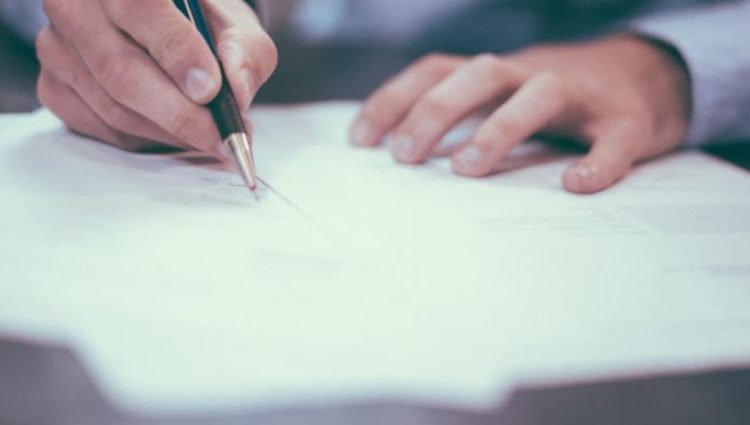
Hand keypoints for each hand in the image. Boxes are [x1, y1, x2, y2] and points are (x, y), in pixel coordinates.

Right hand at [37, 0, 276, 154]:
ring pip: (112, 105)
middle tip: (219, 136)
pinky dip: (146, 139)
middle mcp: (77, 5)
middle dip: (179, 113)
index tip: (210, 89)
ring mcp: (57, 46)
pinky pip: (101, 127)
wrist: (167, 30)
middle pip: (120, 68)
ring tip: (209, 137)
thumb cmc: (201, 26)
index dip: (175, 51)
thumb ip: (244, 54)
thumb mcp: (235, 28)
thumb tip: (237, 93)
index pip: (139, 6)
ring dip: (168, 132)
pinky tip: (174, 133)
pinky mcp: (54, 86)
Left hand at [351, 36, 690, 192]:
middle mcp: (532, 74)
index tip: (360, 140)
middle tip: (404, 156)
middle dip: (436, 111)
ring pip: (540, 94)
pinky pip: (616, 139)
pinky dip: (598, 162)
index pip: (436, 71)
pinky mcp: (627, 121)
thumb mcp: (503, 96)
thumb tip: (400, 155)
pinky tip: (576, 186)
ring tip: (466, 169)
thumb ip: (462, 115)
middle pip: (479, 74)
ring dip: (500, 128)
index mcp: (498, 74)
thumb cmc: (558, 98)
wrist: (648, 76)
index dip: (394, 99)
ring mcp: (583, 95)